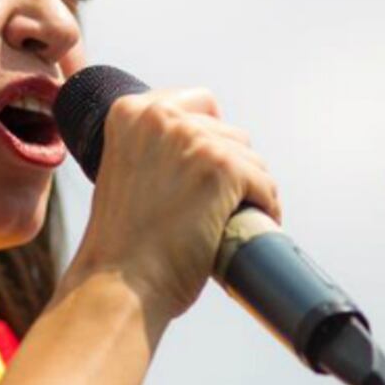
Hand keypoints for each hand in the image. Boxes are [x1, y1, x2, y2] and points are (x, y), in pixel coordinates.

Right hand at [67, 87, 280, 320]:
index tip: (203, 168)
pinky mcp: (223, 168)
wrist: (120, 282)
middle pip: (227, 129)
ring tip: (227, 219)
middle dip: (228, 166)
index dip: (208, 136)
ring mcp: (193, 139)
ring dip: (247, 188)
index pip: (196, 102)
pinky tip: (243, 227)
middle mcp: (160, 116)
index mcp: (129, 111)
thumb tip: (195, 152)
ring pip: (250, 156)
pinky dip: (264, 208)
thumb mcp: (124, 172)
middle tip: (214, 204)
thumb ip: (152, 148)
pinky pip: (265, 184)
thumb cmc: (121, 242)